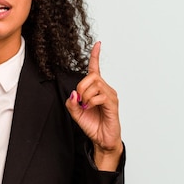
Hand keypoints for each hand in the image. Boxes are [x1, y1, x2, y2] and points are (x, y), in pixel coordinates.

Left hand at [65, 42, 122, 170]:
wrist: (102, 139)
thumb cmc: (92, 125)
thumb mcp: (76, 113)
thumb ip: (71, 103)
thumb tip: (73, 93)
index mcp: (96, 89)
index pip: (95, 69)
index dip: (95, 56)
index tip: (98, 44)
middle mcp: (105, 89)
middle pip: (91, 76)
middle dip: (81, 86)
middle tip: (80, 101)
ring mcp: (110, 96)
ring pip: (95, 84)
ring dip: (86, 95)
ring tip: (86, 107)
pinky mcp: (112, 104)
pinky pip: (100, 96)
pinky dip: (91, 101)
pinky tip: (91, 108)